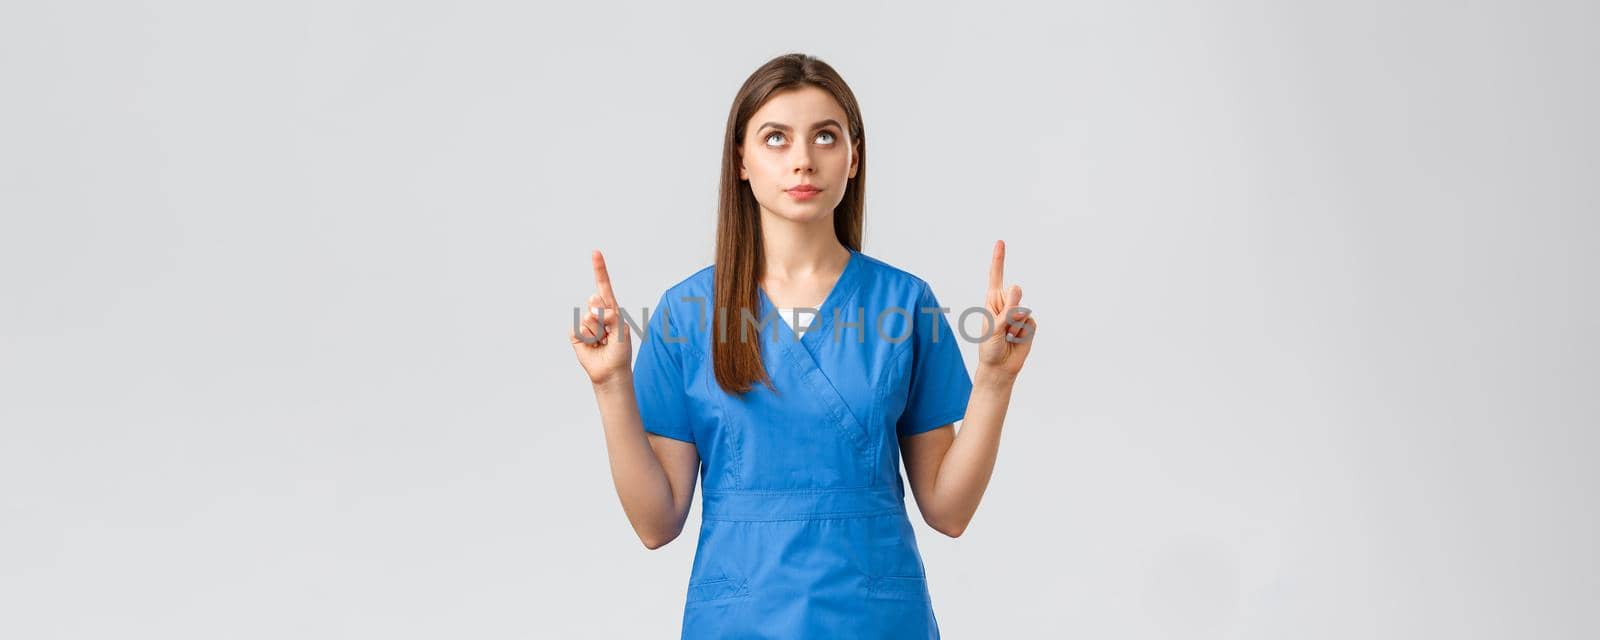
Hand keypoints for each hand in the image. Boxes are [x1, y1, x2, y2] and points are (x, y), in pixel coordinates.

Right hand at [570, 249, 631, 386]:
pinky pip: (579, 329)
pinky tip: (592, 346)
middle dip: (604, 318)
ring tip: (602, 342)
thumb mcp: (621, 332)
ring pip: (588, 318)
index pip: (603, 286)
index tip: (596, 253)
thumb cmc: (620, 351)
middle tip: (608, 333)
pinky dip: (587, 339)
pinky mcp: (576, 334)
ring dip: (597, 333)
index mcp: (611, 308)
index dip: (599, 269)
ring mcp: (586, 323)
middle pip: (596, 303)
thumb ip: (612, 317)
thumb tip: (596, 306)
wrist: (610, 371)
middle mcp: (597, 312)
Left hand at [976, 240, 1036, 377]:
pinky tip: (1016, 340)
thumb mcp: (993, 327)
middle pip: (1014, 294)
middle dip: (1009, 310)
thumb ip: (1007, 308)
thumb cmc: (990, 347)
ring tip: (1007, 337)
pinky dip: (1022, 333)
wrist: (1000, 367)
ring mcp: (1018, 314)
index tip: (1000, 242)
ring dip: (1014, 326)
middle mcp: (1006, 304)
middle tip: (1001, 328)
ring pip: (1023, 310)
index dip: (999, 259)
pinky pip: (1030, 322)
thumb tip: (1018, 287)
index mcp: (992, 301)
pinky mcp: (1028, 324)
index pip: (996, 277)